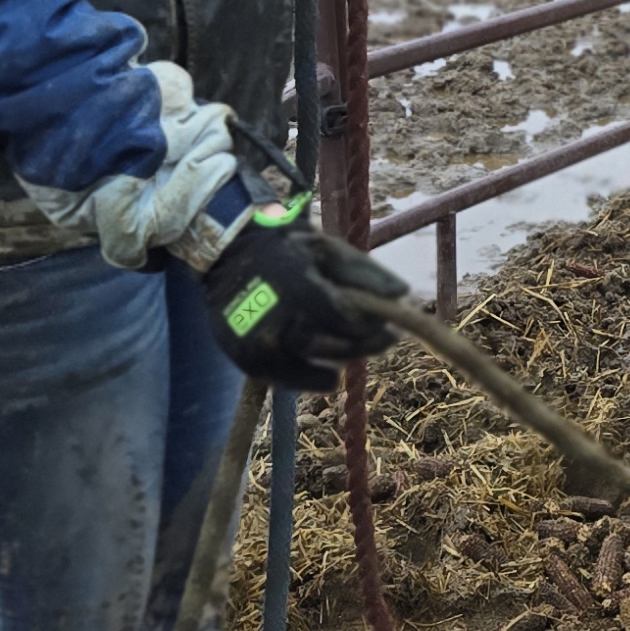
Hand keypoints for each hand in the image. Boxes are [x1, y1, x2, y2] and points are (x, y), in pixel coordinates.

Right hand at [189, 191, 404, 389]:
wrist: (227, 255)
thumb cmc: (285, 248)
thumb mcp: (325, 247)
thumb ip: (364, 271)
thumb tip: (403, 293)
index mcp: (298, 288)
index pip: (347, 321)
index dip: (373, 327)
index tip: (390, 324)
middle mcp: (278, 322)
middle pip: (336, 348)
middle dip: (365, 345)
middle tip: (384, 340)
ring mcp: (261, 346)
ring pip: (316, 371)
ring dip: (342, 362)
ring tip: (353, 348)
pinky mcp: (249, 362)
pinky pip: (292, 383)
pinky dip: (312, 377)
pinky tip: (326, 366)